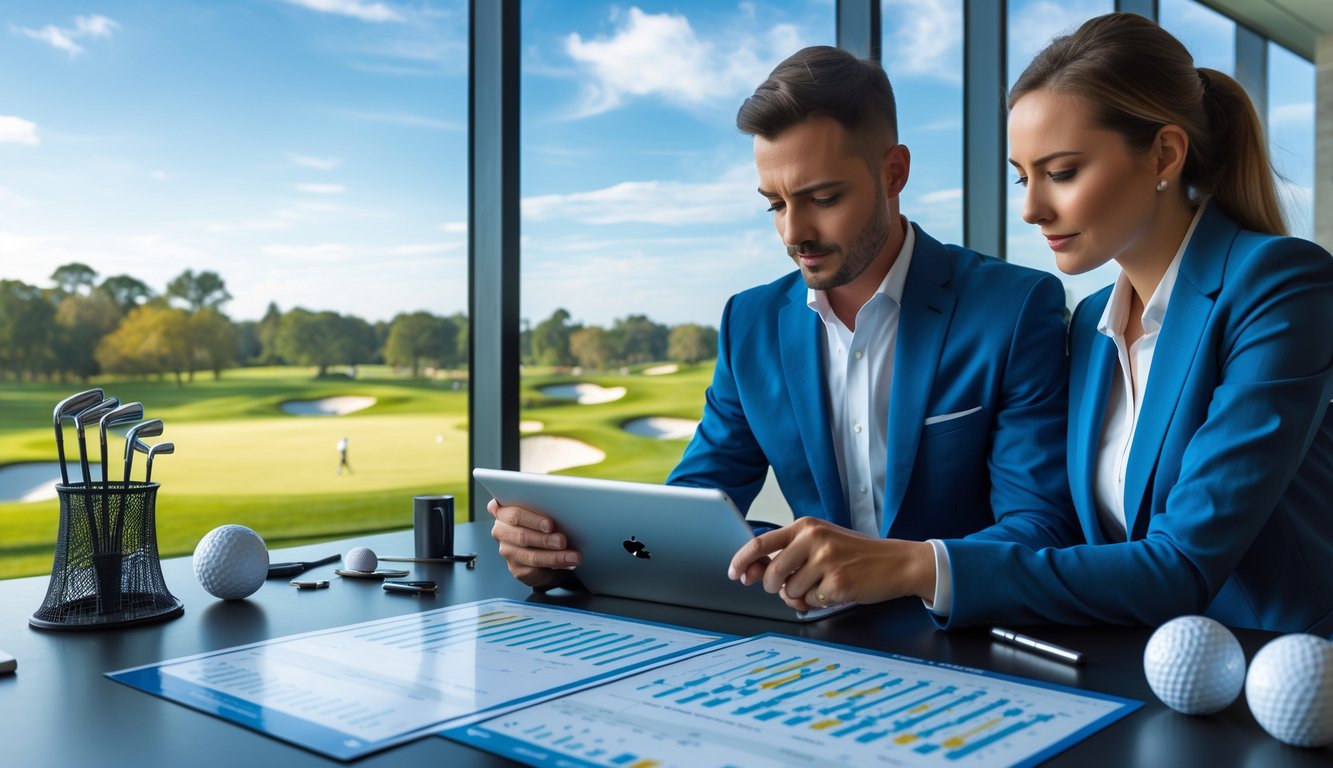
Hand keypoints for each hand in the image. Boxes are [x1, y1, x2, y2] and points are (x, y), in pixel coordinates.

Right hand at [488, 498, 580, 589]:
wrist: (542, 550)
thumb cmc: (541, 525)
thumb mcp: (541, 514)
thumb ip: (544, 510)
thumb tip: (564, 512)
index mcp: (504, 512)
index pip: (514, 514)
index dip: (532, 519)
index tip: (550, 525)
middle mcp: (501, 531)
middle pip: (522, 535)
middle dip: (545, 539)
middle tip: (563, 541)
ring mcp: (507, 551)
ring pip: (531, 556)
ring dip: (555, 556)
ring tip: (572, 556)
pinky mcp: (516, 568)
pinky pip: (536, 569)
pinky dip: (555, 565)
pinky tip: (568, 564)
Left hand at [726, 517, 935, 610]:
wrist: (896, 562)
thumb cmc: (855, 555)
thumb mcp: (820, 544)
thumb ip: (788, 555)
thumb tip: (754, 572)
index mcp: (806, 526)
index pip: (761, 542)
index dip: (742, 560)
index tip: (734, 573)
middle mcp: (814, 539)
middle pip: (772, 574)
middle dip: (776, 588)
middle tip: (793, 586)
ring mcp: (826, 560)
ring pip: (789, 592)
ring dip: (801, 596)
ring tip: (822, 585)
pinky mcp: (837, 582)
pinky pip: (810, 603)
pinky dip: (819, 603)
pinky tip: (836, 591)